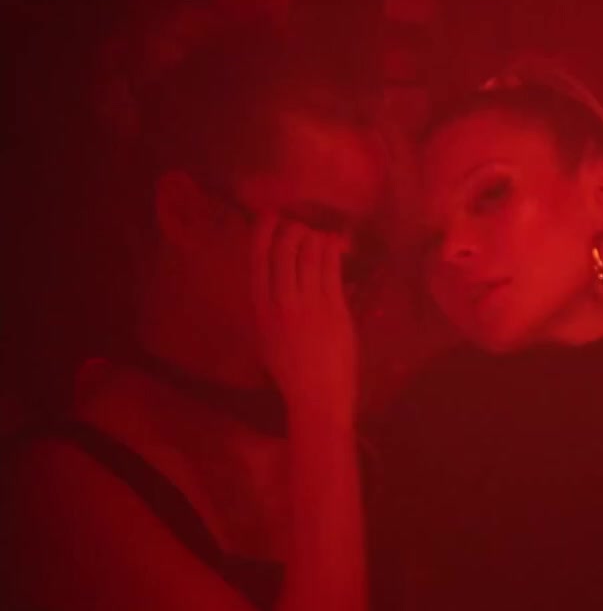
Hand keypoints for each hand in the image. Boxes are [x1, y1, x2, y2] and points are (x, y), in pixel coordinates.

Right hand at [251, 215, 356, 421]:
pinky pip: (331, 268)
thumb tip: (278, 281)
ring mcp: (307, 304)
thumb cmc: (293, 371)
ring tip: (321, 235)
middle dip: (294, 229)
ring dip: (315, 237)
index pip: (257, 260)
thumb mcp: (268, 338)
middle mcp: (280, 302)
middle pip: (283, 250)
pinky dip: (333, 250)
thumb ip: (270, 308)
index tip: (270, 216)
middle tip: (303, 226)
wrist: (316, 394)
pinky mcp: (333, 308)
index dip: (263, 232)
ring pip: (308, 254)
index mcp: (260, 309)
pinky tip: (336, 244)